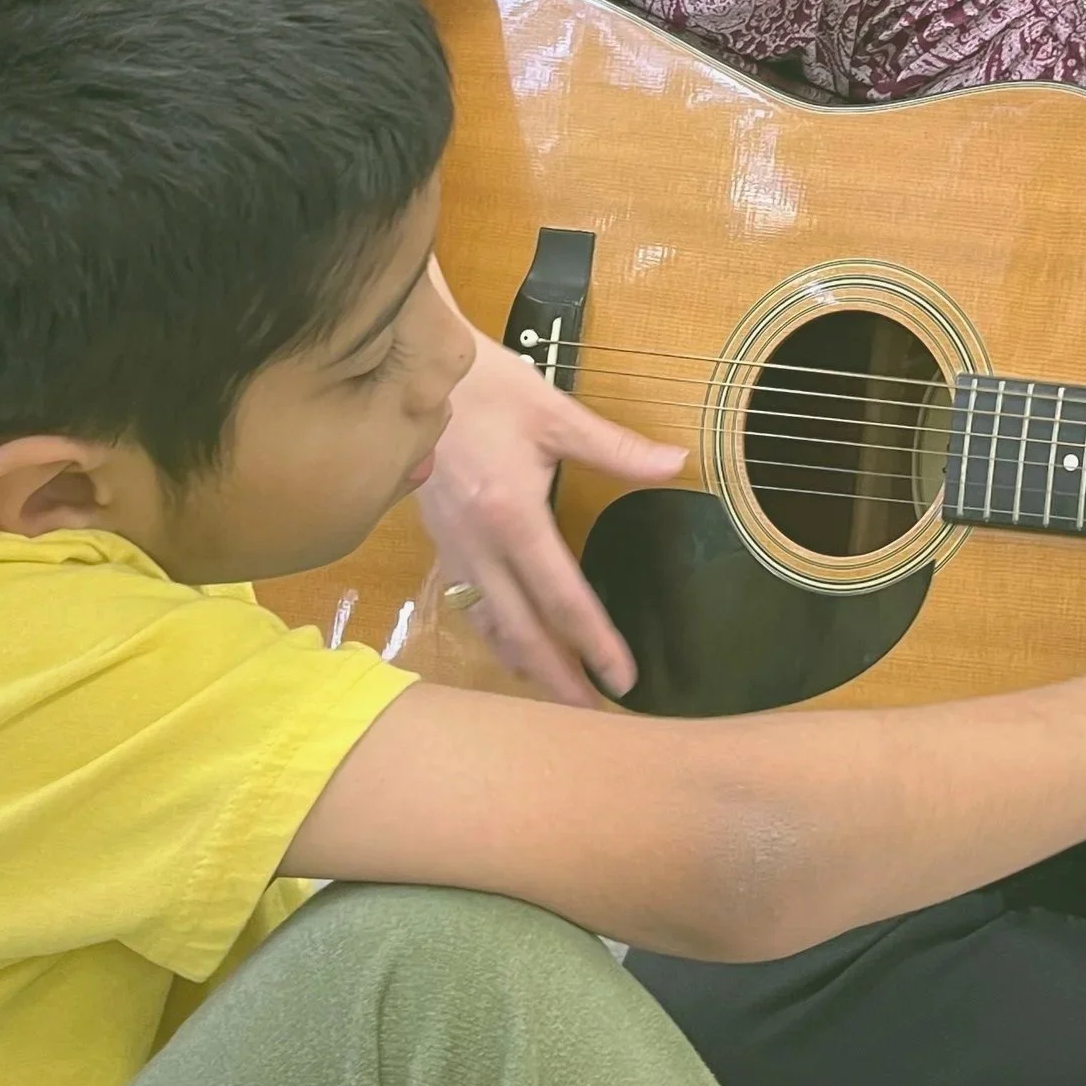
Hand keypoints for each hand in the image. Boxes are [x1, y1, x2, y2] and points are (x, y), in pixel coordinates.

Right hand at [420, 324, 686, 704]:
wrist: (408, 370)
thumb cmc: (487, 385)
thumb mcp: (555, 411)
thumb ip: (616, 448)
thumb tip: (676, 463)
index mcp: (512, 516)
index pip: (563, 597)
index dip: (594, 642)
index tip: (622, 678)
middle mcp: (479, 545)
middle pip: (523, 631)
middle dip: (558, 680)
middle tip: (592, 716)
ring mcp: (454, 548)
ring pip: (492, 624)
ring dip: (525, 665)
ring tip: (557, 694)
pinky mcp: (441, 542)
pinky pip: (471, 604)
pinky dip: (497, 635)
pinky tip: (514, 647)